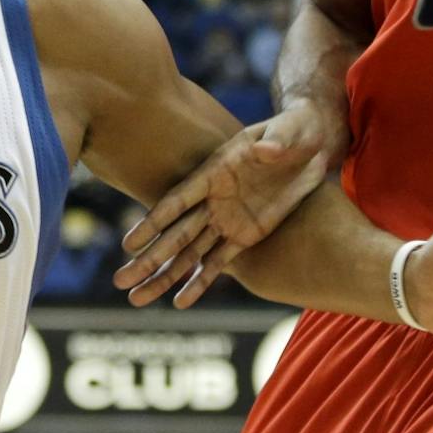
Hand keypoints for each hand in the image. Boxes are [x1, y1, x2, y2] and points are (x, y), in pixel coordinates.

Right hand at [116, 101, 342, 307]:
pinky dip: (200, 282)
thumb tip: (265, 150)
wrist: (311, 143)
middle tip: (120, 281)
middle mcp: (213, 199)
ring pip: (190, 253)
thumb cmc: (297, 130)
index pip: (179, 201)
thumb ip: (278, 141)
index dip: (154, 222)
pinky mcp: (246, 235)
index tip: (130, 244)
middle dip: (149, 258)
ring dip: (164, 275)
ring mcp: (227, 219)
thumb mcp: (291, 131)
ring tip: (136, 299)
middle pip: (176, 233)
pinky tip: (179, 302)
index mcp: (215, 172)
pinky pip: (219, 262)